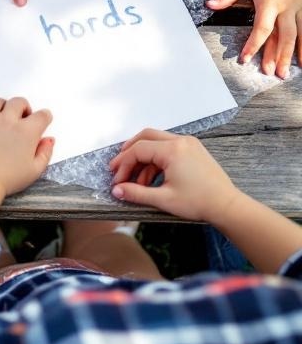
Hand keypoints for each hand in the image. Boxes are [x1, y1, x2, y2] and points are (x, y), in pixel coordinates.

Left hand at [0, 97, 53, 196]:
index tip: (42, 120)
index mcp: (26, 132)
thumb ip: (45, 153)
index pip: (41, 115)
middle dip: (23, 108)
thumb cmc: (7, 179)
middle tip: (21, 119)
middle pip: (18, 102)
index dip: (44, 117)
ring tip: (2, 118)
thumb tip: (49, 140)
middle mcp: (7, 120)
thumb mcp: (34, 171)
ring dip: (2, 107)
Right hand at [109, 129, 241, 222]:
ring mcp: (188, 144)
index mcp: (173, 150)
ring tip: (138, 182)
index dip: (123, 164)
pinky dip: (156, 160)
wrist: (227, 206)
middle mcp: (181, 141)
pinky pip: (167, 148)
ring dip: (143, 159)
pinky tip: (152, 179)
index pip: (138, 150)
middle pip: (145, 137)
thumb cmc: (199, 202)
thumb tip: (116, 190)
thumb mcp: (163, 199)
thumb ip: (136, 193)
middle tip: (119, 169)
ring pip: (156, 142)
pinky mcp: (193, 150)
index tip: (116, 179)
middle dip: (129, 153)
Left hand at [207, 0, 301, 77]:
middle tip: (272, 74)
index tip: (245, 58)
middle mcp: (287, 6)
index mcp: (269, 0)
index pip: (262, 29)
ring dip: (293, 54)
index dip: (253, 45)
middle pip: (283, 37)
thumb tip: (209, 5)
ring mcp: (299, 5)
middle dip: (277, 57)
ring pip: (298, 35)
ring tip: (289, 72)